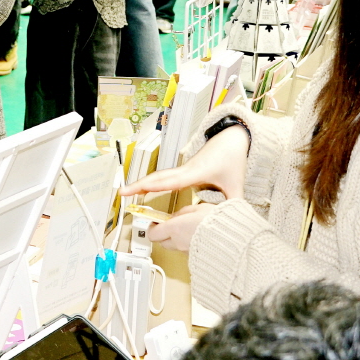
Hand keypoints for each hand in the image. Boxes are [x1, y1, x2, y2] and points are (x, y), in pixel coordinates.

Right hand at [123, 125, 250, 198]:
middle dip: (139, 184)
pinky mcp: (184, 169)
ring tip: (126, 192)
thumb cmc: (232, 158)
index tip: (142, 189)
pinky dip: (151, 181)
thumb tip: (232, 220)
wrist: (231, 139)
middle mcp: (186, 169)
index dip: (158, 185)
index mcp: (197, 172)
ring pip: (158, 176)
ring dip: (141, 183)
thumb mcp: (237, 184)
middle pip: (157, 177)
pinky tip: (144, 188)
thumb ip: (234, 203)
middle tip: (122, 193)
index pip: (174, 180)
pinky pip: (163, 176)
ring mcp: (183, 168)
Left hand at [145, 202, 216, 251]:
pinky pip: (186, 252)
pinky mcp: (196, 258)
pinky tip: (198, 239)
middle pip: (161, 241)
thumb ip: (184, 212)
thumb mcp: (199, 208)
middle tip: (170, 226)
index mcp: (175, 228)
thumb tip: (176, 216)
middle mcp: (178, 243)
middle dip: (163, 234)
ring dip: (176, 240)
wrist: (233, 240)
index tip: (155, 222)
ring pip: (174, 247)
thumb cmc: (219, 223)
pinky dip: (188, 246)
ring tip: (187, 231)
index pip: (152, 233)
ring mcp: (186, 252)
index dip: (152, 227)